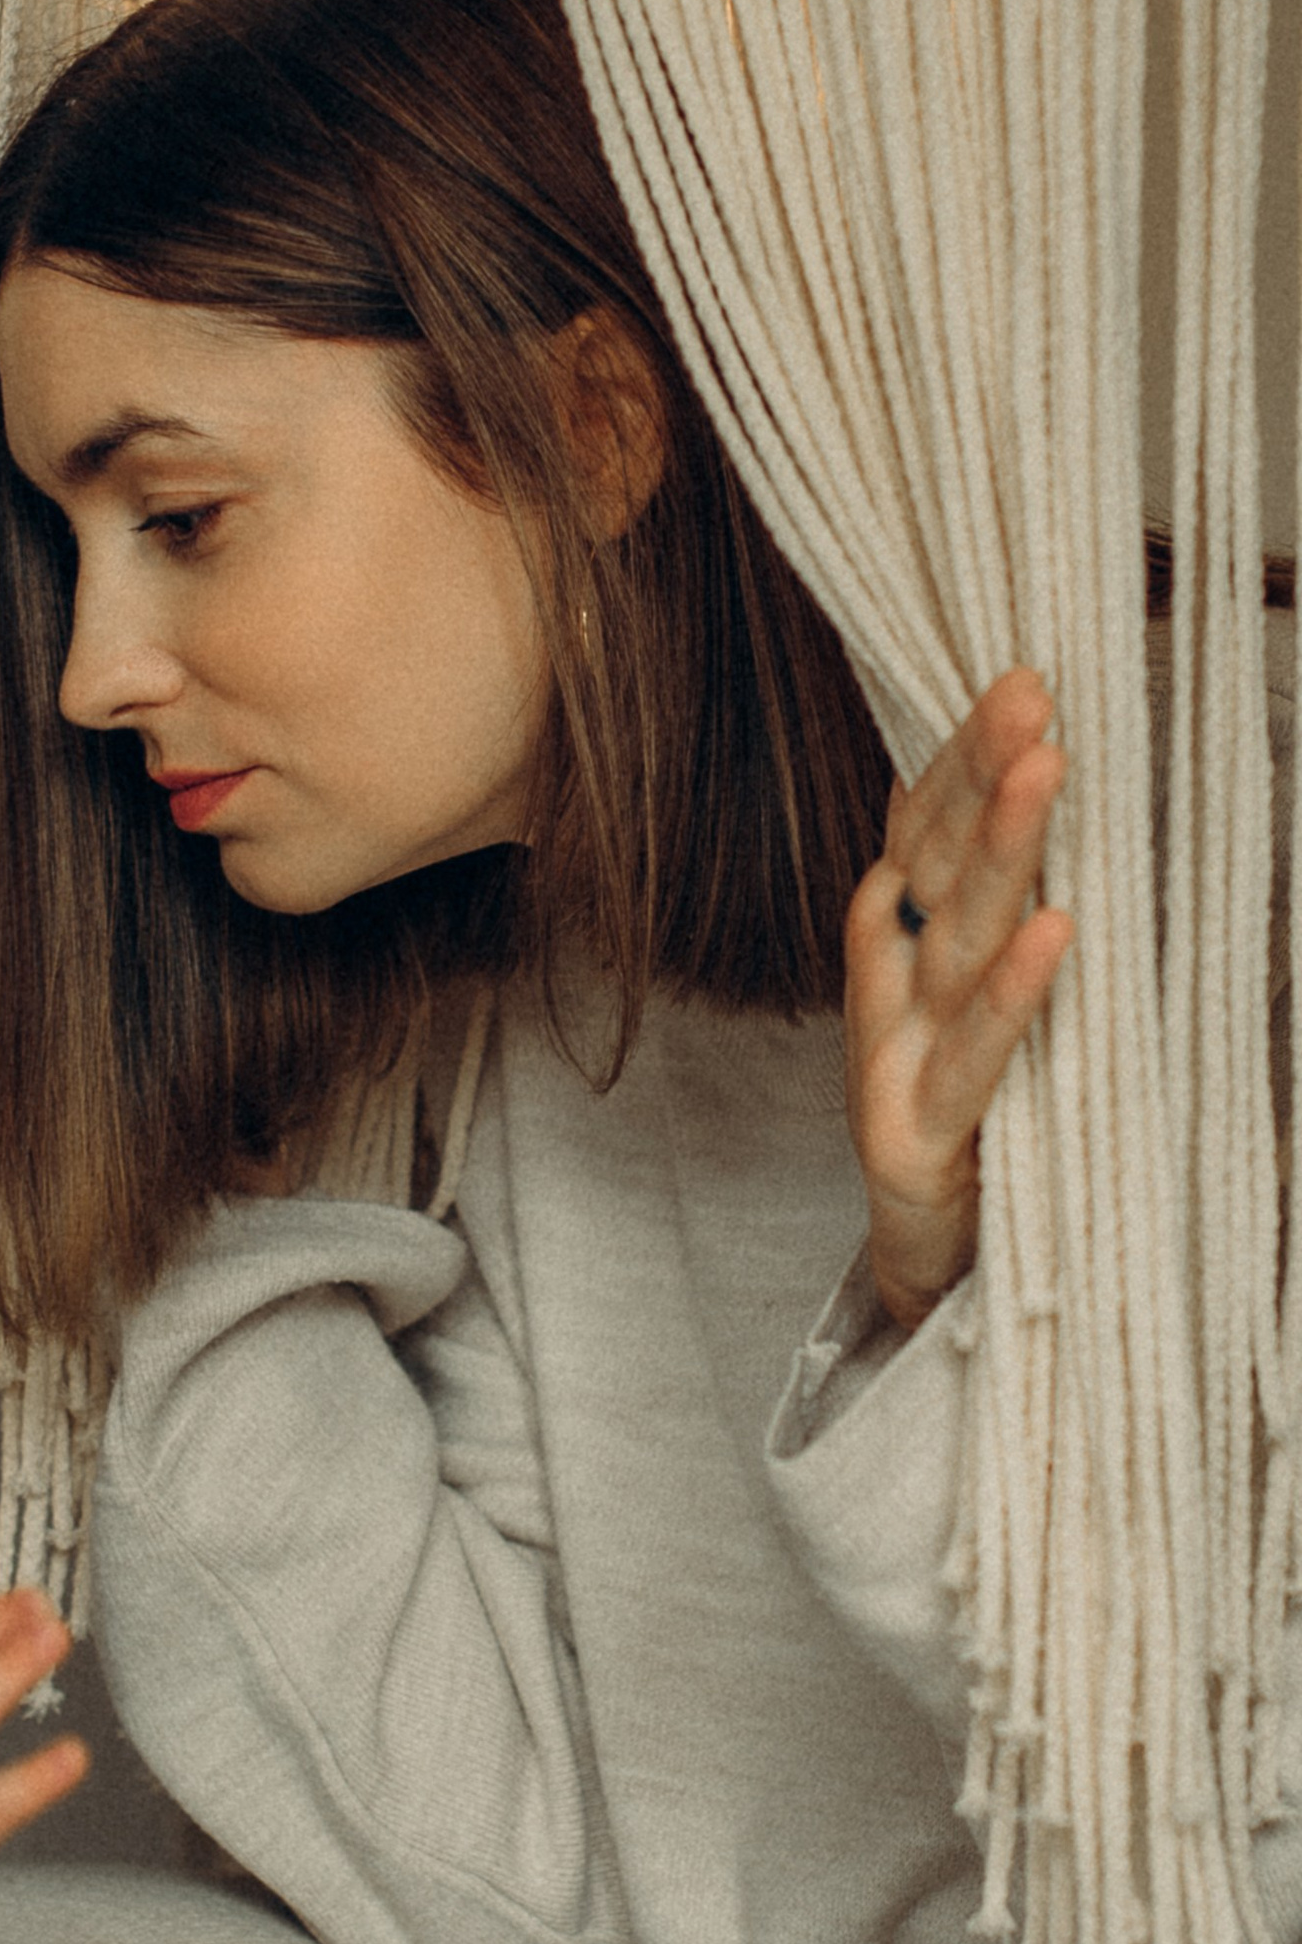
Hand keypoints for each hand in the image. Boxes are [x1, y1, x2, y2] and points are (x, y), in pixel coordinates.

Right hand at [844, 670, 1072, 1331]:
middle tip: (1028, 692)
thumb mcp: (967, 995)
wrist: (928, 1260)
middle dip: (980, 776)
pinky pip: (977, 1061)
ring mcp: (892, 1064)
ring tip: (1046, 770)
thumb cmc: (965, 1114)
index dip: (963, 759)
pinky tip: (1056, 932)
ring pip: (954, 943)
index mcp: (898, 950)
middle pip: (935, 867)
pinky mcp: (915, 1139)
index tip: (1019, 682)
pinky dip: (1013, 997)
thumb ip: (969, 901)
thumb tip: (965, 784)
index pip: (924, 833)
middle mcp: (887, 993)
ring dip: (999, 852)